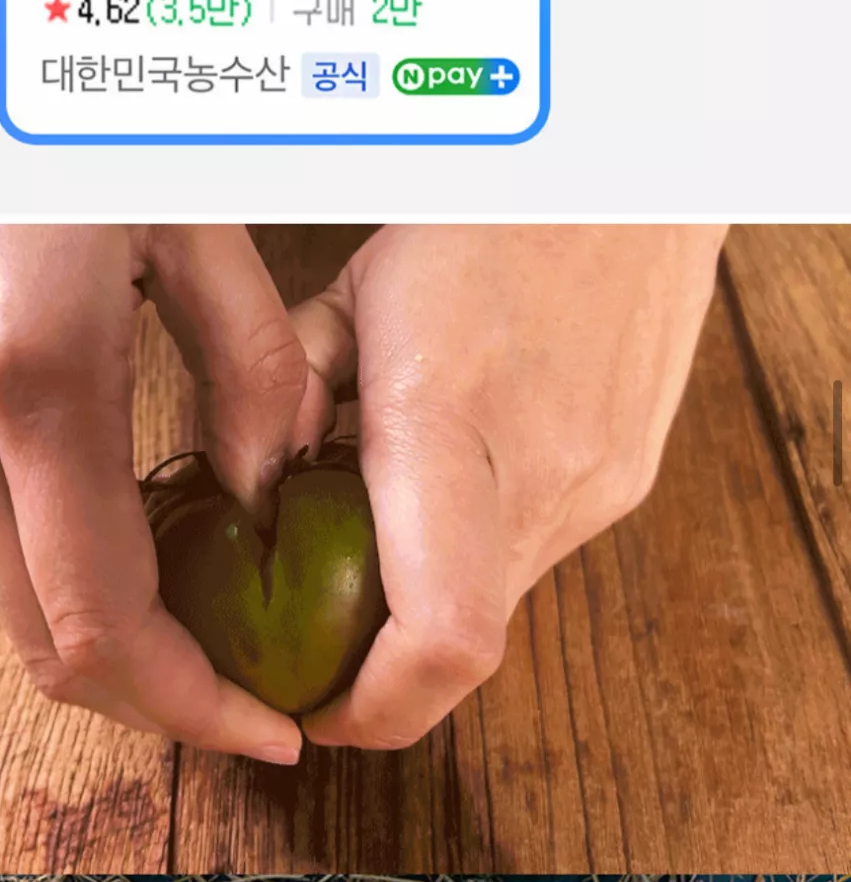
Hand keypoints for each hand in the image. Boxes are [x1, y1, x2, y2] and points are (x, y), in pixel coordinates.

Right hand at [0, 224, 322, 761]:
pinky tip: (160, 555)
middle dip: (155, 703)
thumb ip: (248, 358)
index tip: (272, 729)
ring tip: (223, 642)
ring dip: (117, 647)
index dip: (190, 703)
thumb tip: (271, 486)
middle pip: (45, 645)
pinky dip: (80, 578)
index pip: (101, 620)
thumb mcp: (189, 204)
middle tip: (252, 710)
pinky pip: (1, 533)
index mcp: (33, 376)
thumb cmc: (56, 86)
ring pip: (16, 600)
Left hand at [289, 225, 726, 749]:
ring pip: (494, 606)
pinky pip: (530, 554)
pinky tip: (451, 476)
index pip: (438, 640)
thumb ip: (286, 400)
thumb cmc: (483, 207)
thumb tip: (245, 501)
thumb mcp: (350, 294)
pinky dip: (473, 548)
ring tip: (382, 522)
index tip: (313, 712)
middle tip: (314, 639)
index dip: (371, 710)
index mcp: (447, 418)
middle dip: (380, 668)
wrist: (637, 169)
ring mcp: (597, 486)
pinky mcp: (625, 483)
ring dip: (426, 601)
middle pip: (458, 649)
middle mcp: (541, 473)